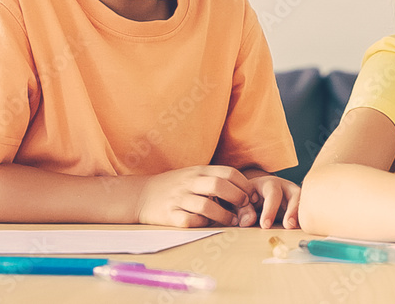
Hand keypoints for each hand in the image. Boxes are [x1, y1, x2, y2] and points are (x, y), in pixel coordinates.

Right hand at [135, 166, 255, 227]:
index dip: (244, 184)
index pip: (228, 172)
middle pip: (219, 185)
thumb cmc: (177, 187)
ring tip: (232, 221)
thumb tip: (247, 194)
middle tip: (245, 207)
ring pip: (206, 206)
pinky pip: (190, 221)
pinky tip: (207, 224)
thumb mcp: (195, 176)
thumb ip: (216, 181)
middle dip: (237, 197)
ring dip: (223, 215)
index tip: (253, 196)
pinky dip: (202, 224)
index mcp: (199, 170)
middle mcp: (189, 182)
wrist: (142, 195)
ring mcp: (179, 198)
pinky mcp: (169, 215)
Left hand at [239, 172, 300, 228]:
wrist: (256, 193)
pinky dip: (304, 222)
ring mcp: (295, 198)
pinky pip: (305, 214)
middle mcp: (286, 188)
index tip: (265, 225)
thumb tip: (248, 221)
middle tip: (289, 225)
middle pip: (295, 194)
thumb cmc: (248, 197)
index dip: (270, 209)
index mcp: (269, 184)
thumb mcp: (241, 201)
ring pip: (304, 203)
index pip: (273, 193)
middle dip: (293, 209)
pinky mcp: (298, 208)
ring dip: (301, 216)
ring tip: (296, 229)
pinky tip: (299, 231)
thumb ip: (242, 210)